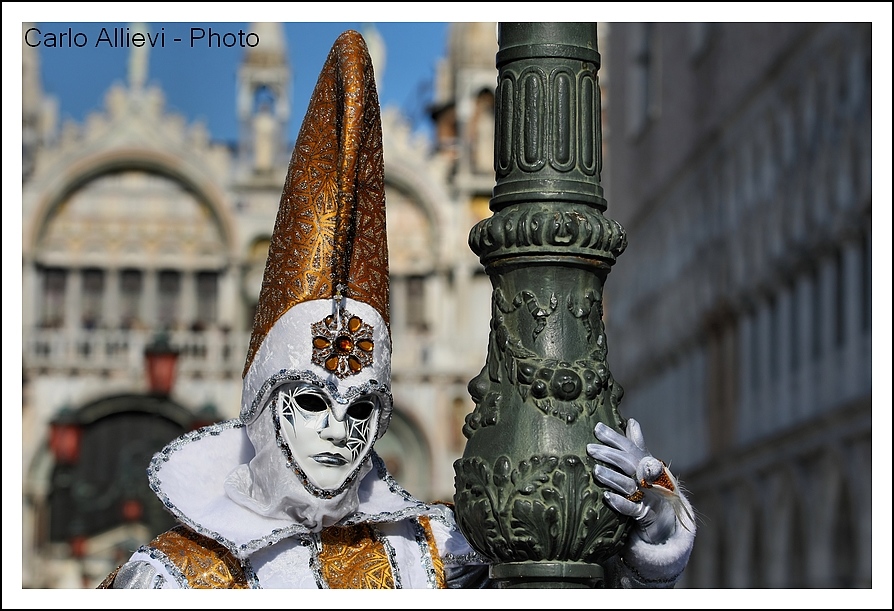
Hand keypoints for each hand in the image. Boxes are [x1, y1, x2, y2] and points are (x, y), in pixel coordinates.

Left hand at [586, 419, 692, 544]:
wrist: (668, 521)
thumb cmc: (651, 489)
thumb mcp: (645, 466)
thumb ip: (637, 446)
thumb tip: (632, 421)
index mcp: (647, 464)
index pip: (630, 448)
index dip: (614, 438)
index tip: (597, 428)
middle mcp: (650, 478)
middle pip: (629, 463)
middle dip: (609, 455)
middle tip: (590, 449)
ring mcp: (649, 496)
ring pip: (629, 485)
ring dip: (612, 477)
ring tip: (595, 471)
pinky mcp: (646, 515)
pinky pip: (632, 508)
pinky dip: (620, 502)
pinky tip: (607, 497)